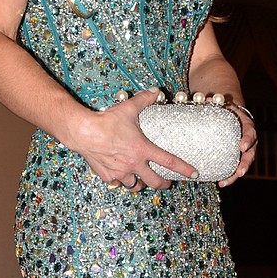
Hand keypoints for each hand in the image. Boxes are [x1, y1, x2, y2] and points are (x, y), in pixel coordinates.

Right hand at [76, 89, 196, 191]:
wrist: (83, 132)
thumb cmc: (105, 122)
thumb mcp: (128, 108)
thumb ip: (144, 100)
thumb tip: (155, 91)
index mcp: (143, 150)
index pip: (170, 162)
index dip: (184, 169)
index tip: (193, 174)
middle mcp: (134, 165)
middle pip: (155, 182)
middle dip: (163, 184)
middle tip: (166, 183)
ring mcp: (121, 173)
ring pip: (136, 186)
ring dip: (141, 183)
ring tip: (142, 179)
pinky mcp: (108, 176)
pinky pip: (118, 183)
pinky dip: (121, 181)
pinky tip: (120, 175)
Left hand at [218, 106, 256, 188]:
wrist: (230, 114)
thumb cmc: (226, 109)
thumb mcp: (223, 104)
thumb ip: (215, 103)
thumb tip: (206, 99)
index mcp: (247, 126)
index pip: (251, 132)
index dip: (248, 140)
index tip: (242, 146)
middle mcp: (249, 139)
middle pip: (250, 153)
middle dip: (245, 163)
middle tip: (239, 172)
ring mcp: (244, 149)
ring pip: (243, 163)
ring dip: (235, 174)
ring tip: (225, 182)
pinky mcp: (237, 156)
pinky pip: (235, 167)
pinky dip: (229, 175)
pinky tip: (220, 182)